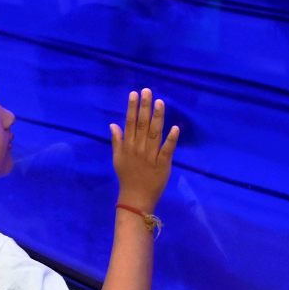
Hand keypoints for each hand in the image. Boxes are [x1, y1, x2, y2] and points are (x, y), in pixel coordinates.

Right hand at [109, 89, 178, 211]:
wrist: (135, 198)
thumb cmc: (127, 177)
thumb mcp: (117, 158)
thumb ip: (116, 141)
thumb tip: (113, 124)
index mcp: (128, 146)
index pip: (129, 123)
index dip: (132, 108)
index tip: (134, 94)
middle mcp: (138, 148)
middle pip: (141, 124)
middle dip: (144, 107)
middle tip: (147, 91)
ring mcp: (151, 156)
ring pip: (154, 133)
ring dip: (157, 118)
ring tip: (160, 102)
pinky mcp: (163, 164)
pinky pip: (167, 150)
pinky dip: (171, 139)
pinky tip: (175, 128)